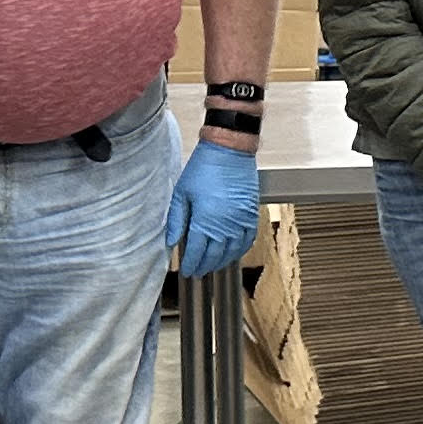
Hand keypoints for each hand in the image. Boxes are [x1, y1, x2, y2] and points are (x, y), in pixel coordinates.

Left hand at [163, 135, 259, 277]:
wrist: (229, 151)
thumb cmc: (204, 168)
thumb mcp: (181, 193)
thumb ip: (176, 220)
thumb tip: (171, 242)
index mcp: (205, 220)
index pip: (196, 252)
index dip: (190, 264)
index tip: (186, 271)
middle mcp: (225, 225)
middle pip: (214, 255)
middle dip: (204, 266)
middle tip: (197, 272)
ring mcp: (241, 221)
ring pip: (232, 251)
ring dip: (221, 261)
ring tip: (212, 266)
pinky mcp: (252, 214)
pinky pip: (248, 240)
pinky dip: (240, 250)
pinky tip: (233, 253)